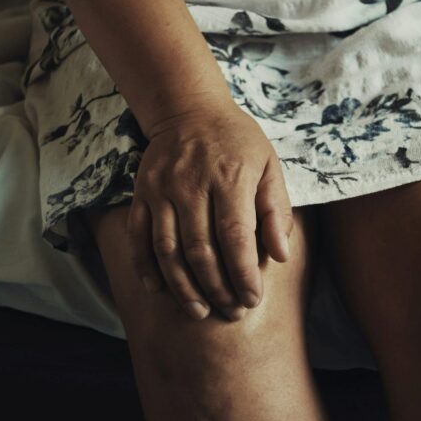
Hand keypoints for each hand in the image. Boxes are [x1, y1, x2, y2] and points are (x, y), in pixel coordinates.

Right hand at [127, 99, 293, 321]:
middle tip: (230, 312)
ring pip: (167, 249)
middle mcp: (192, 184)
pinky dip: (145, 267)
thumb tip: (281, 256)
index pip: (236, 236)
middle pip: (200, 249)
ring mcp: (162, 189)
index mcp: (230, 177)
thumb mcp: (269, 166)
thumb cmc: (238, 142)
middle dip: (217, 288)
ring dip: (183, 286)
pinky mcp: (142, 193)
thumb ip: (276, 210)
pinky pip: (139, 236)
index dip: (243, 273)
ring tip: (199, 311)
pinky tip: (159, 290)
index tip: (252, 299)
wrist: (189, 109)